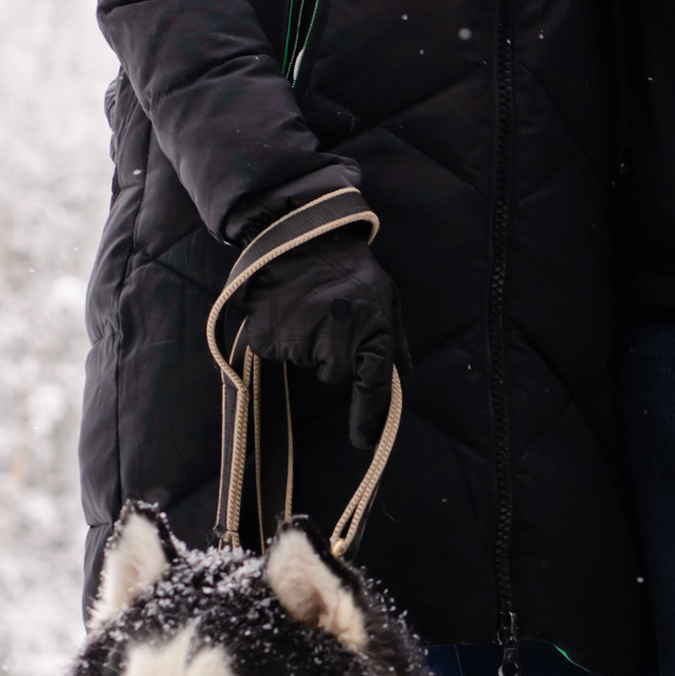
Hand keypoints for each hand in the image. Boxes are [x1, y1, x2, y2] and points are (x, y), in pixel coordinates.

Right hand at [224, 219, 406, 452]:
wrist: (298, 234)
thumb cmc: (346, 264)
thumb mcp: (385, 295)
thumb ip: (396, 338)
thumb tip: (404, 374)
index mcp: (372, 331)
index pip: (373, 387)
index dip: (368, 418)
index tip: (363, 441)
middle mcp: (339, 342)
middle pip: (336, 374)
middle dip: (335, 354)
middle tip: (331, 317)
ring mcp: (303, 343)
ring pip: (309, 362)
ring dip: (309, 343)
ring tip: (310, 306)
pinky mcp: (270, 341)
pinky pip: (280, 353)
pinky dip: (283, 338)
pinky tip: (289, 310)